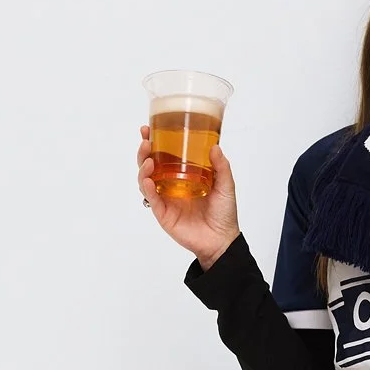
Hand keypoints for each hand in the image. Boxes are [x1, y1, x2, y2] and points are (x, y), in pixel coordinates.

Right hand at [137, 125, 239, 268]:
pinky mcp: (163, 213)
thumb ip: (221, 166)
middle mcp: (171, 185)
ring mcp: (165, 199)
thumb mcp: (226, 185)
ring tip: (149, 161)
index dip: (155, 142)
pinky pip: (151, 199)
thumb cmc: (224, 213)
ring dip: (143, 168)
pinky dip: (147, 188)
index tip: (149, 129)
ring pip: (146, 180)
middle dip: (144, 152)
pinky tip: (148, 181)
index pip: (165, 155)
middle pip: (150, 164)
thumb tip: (215, 146)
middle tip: (146, 141)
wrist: (221, 240)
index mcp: (183, 175)